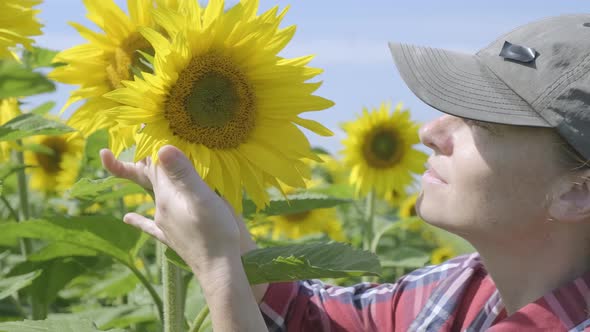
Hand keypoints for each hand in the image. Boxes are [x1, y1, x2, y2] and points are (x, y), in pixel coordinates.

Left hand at [100, 145, 240, 272]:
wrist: (218, 268)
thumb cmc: (215, 231)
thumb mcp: (203, 198)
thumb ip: (184, 173)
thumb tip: (162, 147)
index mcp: (168, 194)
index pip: (153, 162)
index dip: (149, 142)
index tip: (147, 124)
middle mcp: (161, 207)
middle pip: (148, 176)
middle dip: (143, 157)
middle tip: (136, 139)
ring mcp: (165, 223)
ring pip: (152, 194)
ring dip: (147, 178)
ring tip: (136, 164)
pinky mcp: (172, 237)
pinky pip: (150, 225)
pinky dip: (138, 219)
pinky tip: (128, 218)